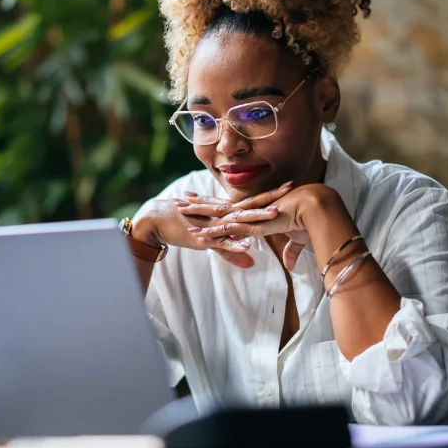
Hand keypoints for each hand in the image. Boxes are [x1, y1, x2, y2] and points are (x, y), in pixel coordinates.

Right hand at [130, 194, 280, 267]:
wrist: (156, 220)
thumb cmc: (183, 226)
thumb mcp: (210, 238)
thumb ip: (231, 250)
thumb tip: (251, 262)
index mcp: (224, 211)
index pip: (251, 201)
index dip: (270, 195)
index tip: (290, 186)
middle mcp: (221, 214)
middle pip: (250, 205)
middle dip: (270, 198)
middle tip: (291, 188)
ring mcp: (213, 224)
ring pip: (238, 221)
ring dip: (256, 218)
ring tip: (275, 214)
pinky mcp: (203, 238)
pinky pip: (221, 242)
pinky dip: (234, 243)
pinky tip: (248, 245)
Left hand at [177, 184, 335, 269]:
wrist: (317, 209)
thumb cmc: (310, 221)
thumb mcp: (297, 239)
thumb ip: (291, 252)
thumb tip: (291, 265)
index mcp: (258, 210)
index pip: (232, 206)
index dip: (217, 203)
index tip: (202, 199)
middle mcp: (250, 211)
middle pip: (219, 206)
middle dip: (199, 203)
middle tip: (181, 199)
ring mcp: (249, 217)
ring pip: (217, 215)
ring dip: (197, 215)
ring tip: (178, 211)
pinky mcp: (252, 226)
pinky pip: (226, 231)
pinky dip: (211, 234)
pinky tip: (195, 235)